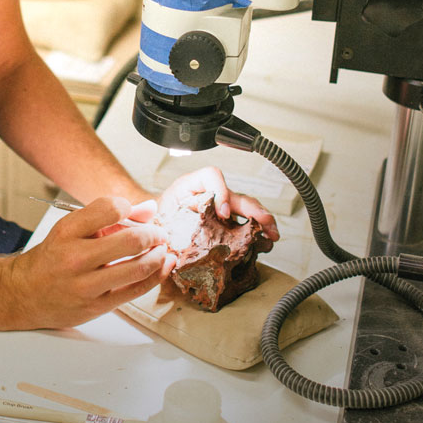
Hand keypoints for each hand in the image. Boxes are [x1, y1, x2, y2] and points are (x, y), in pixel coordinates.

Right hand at [0, 196, 177, 330]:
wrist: (23, 294)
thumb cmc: (52, 258)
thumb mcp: (72, 228)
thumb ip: (109, 216)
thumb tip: (149, 208)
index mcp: (67, 231)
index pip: (110, 208)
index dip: (129, 207)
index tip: (132, 212)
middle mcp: (75, 258)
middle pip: (131, 240)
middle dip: (154, 233)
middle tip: (158, 232)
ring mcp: (86, 285)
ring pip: (137, 267)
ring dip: (158, 255)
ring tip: (162, 248)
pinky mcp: (97, 306)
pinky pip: (135, 291)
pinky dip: (155, 276)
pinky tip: (161, 266)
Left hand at [157, 166, 279, 242]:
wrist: (151, 228)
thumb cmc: (152, 220)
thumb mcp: (153, 219)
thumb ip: (159, 226)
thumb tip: (164, 246)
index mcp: (189, 187)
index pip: (211, 176)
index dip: (221, 191)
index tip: (224, 212)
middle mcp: (208, 194)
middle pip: (235, 194)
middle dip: (253, 208)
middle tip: (264, 222)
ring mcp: (218, 208)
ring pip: (245, 208)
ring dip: (261, 220)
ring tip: (272, 234)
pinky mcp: (224, 224)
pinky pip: (243, 224)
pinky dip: (257, 232)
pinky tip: (266, 241)